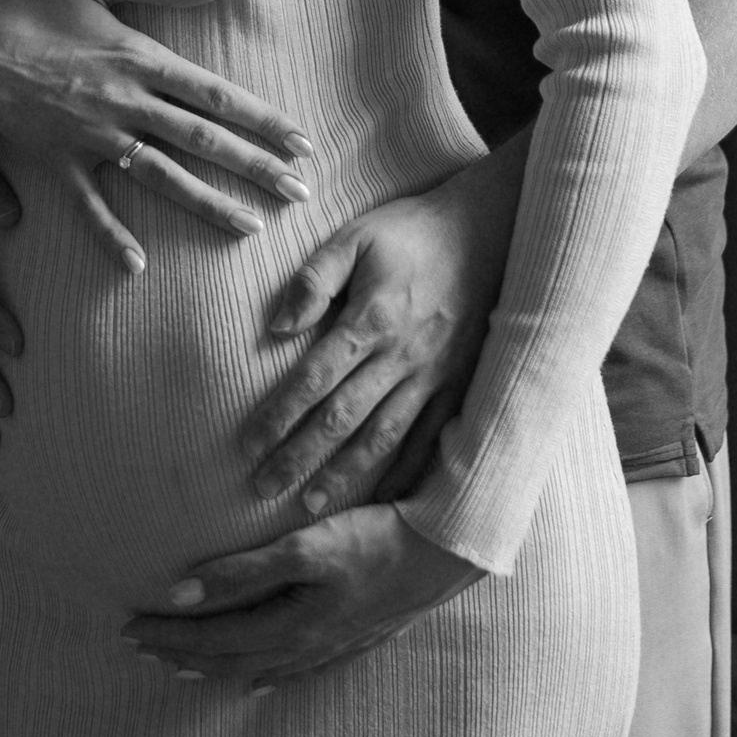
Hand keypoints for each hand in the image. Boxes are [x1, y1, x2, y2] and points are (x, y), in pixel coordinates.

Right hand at [0, 0, 313, 271]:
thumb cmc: (29, 0)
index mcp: (137, 57)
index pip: (215, 96)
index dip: (262, 120)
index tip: (301, 143)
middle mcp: (122, 103)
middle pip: (201, 142)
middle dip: (256, 169)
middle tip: (301, 194)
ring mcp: (91, 139)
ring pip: (161, 178)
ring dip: (209, 205)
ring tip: (252, 228)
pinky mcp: (57, 163)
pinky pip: (89, 208)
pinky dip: (112, 239)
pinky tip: (139, 267)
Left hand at [122, 506, 482, 687]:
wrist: (445, 556)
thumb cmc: (375, 540)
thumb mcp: (306, 548)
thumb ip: (242, 571)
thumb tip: (180, 591)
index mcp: (288, 625)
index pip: (210, 635)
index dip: (167, 633)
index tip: (127, 626)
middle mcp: (304, 646)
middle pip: (227, 656)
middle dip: (179, 651)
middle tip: (136, 645)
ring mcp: (329, 649)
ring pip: (257, 667)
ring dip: (213, 665)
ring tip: (179, 665)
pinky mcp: (351, 642)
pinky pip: (295, 671)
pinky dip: (264, 676)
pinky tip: (255, 680)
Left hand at [243, 141, 526, 512]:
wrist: (488, 230)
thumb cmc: (412, 232)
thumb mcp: (355, 237)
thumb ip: (314, 280)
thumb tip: (277, 327)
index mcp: (372, 319)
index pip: (314, 380)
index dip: (278, 416)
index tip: (247, 445)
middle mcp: (403, 356)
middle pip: (341, 419)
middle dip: (298, 458)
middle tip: (262, 489)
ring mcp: (435, 376)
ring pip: (382, 438)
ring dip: (343, 474)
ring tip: (309, 506)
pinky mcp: (460, 385)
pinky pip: (431, 439)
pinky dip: (405, 473)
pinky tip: (382, 499)